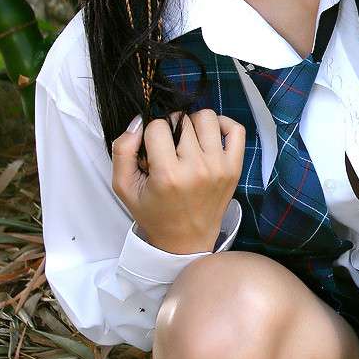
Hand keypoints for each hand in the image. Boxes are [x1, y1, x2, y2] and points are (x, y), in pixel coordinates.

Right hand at [112, 110, 244, 254]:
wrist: (186, 241)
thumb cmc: (155, 214)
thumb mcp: (125, 188)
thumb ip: (122, 151)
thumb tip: (138, 122)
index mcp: (168, 175)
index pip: (157, 127)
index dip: (149, 133)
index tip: (151, 149)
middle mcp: (197, 169)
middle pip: (181, 119)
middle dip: (170, 128)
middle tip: (168, 148)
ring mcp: (219, 167)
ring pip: (206, 117)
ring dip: (193, 123)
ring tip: (187, 140)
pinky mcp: (234, 167)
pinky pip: (236, 129)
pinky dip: (222, 124)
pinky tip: (208, 136)